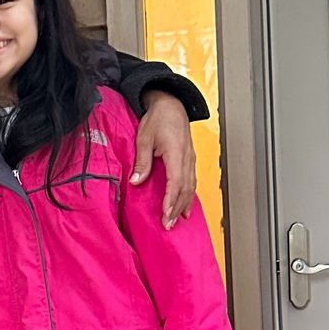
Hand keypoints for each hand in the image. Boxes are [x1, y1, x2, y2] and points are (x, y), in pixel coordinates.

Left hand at [130, 90, 195, 228]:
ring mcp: (191, 159)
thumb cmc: (158, 119)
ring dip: (183, 205)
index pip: (176, 181)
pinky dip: (189, 197)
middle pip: (185, 188)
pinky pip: (192, 182)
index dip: (172, 199)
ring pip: (190, 187)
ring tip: (175, 221)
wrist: (171, 104)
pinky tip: (185, 209)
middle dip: (176, 208)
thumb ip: (142, 161)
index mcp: (176, 152)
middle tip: (167, 225)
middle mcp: (187, 158)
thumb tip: (136, 181)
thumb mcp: (144, 138)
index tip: (166, 213)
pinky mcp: (190, 160)